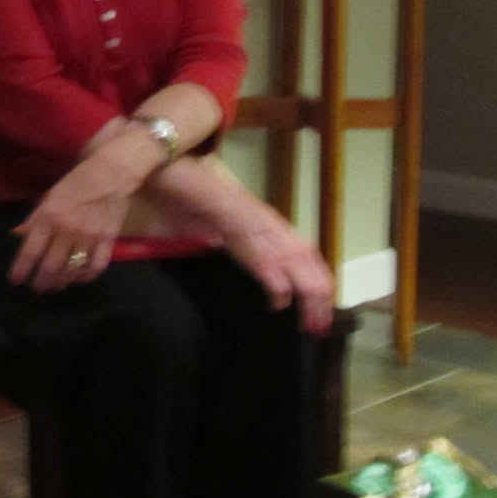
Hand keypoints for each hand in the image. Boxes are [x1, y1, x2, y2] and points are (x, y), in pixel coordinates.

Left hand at [7, 120, 150, 292]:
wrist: (110, 173)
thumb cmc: (75, 183)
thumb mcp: (49, 197)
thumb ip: (35, 219)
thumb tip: (18, 236)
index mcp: (49, 216)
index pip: (31, 251)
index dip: (21, 270)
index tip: (15, 282)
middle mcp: (67, 229)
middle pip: (51, 266)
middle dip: (41, 282)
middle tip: (37, 289)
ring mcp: (89, 236)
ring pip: (72, 270)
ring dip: (61, 282)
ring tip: (55, 286)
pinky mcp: (108, 240)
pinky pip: (96, 266)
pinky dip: (86, 277)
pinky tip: (79, 279)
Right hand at [144, 159, 334, 331]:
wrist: (173, 170)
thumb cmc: (189, 194)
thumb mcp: (216, 224)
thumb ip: (228, 240)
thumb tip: (230, 255)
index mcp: (266, 222)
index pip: (306, 252)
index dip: (318, 279)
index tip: (323, 308)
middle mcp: (268, 223)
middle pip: (307, 261)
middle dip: (318, 297)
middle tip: (320, 328)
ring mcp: (255, 224)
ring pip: (293, 263)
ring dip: (305, 295)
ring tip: (310, 322)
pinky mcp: (239, 227)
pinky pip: (262, 258)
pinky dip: (274, 282)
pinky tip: (277, 302)